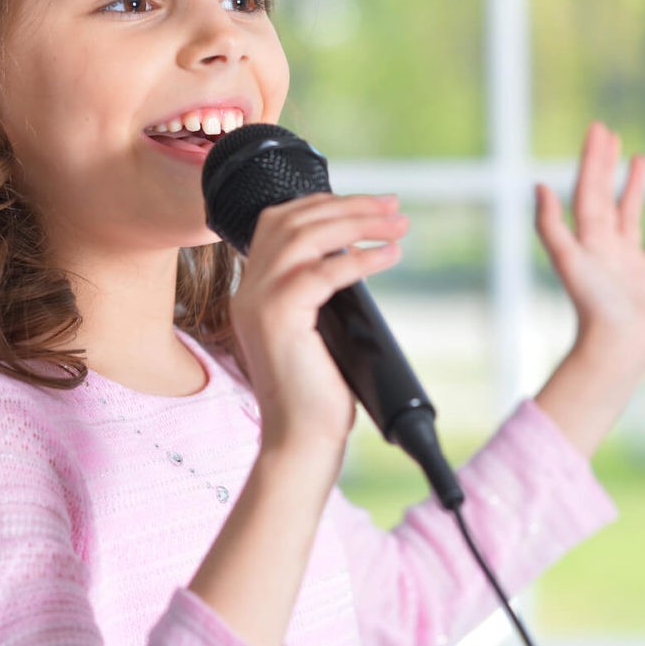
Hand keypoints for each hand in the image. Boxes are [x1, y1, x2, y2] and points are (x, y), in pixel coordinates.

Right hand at [230, 193, 408, 457]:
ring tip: (396, 223)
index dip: (324, 205)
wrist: (301, 440)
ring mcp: (258, 301)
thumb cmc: (317, 394)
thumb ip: (323, 290)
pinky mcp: (278, 317)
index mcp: (253, 290)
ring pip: (303, 236)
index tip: (369, 205)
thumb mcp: (319, 329)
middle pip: (292, 220)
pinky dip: (360, 258)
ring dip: (356, 222)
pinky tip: (389, 254)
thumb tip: (358, 252)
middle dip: (348, 206)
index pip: (279, 223)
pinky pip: (323, 272)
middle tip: (392, 206)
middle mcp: (248, 290)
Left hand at [533, 122, 644, 456]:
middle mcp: (605, 243)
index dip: (592, 158)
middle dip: (606, 164)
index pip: (588, 188)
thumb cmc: (592, 304)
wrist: (617, 345)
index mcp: (586, 235)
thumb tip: (538, 185)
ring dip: (633, 187)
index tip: (598, 129)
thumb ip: (550, 223)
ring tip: (640, 159)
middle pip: (605, 194)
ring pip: (631, 213)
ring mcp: (629, 259)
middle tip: (610, 133)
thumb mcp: (568, 258)